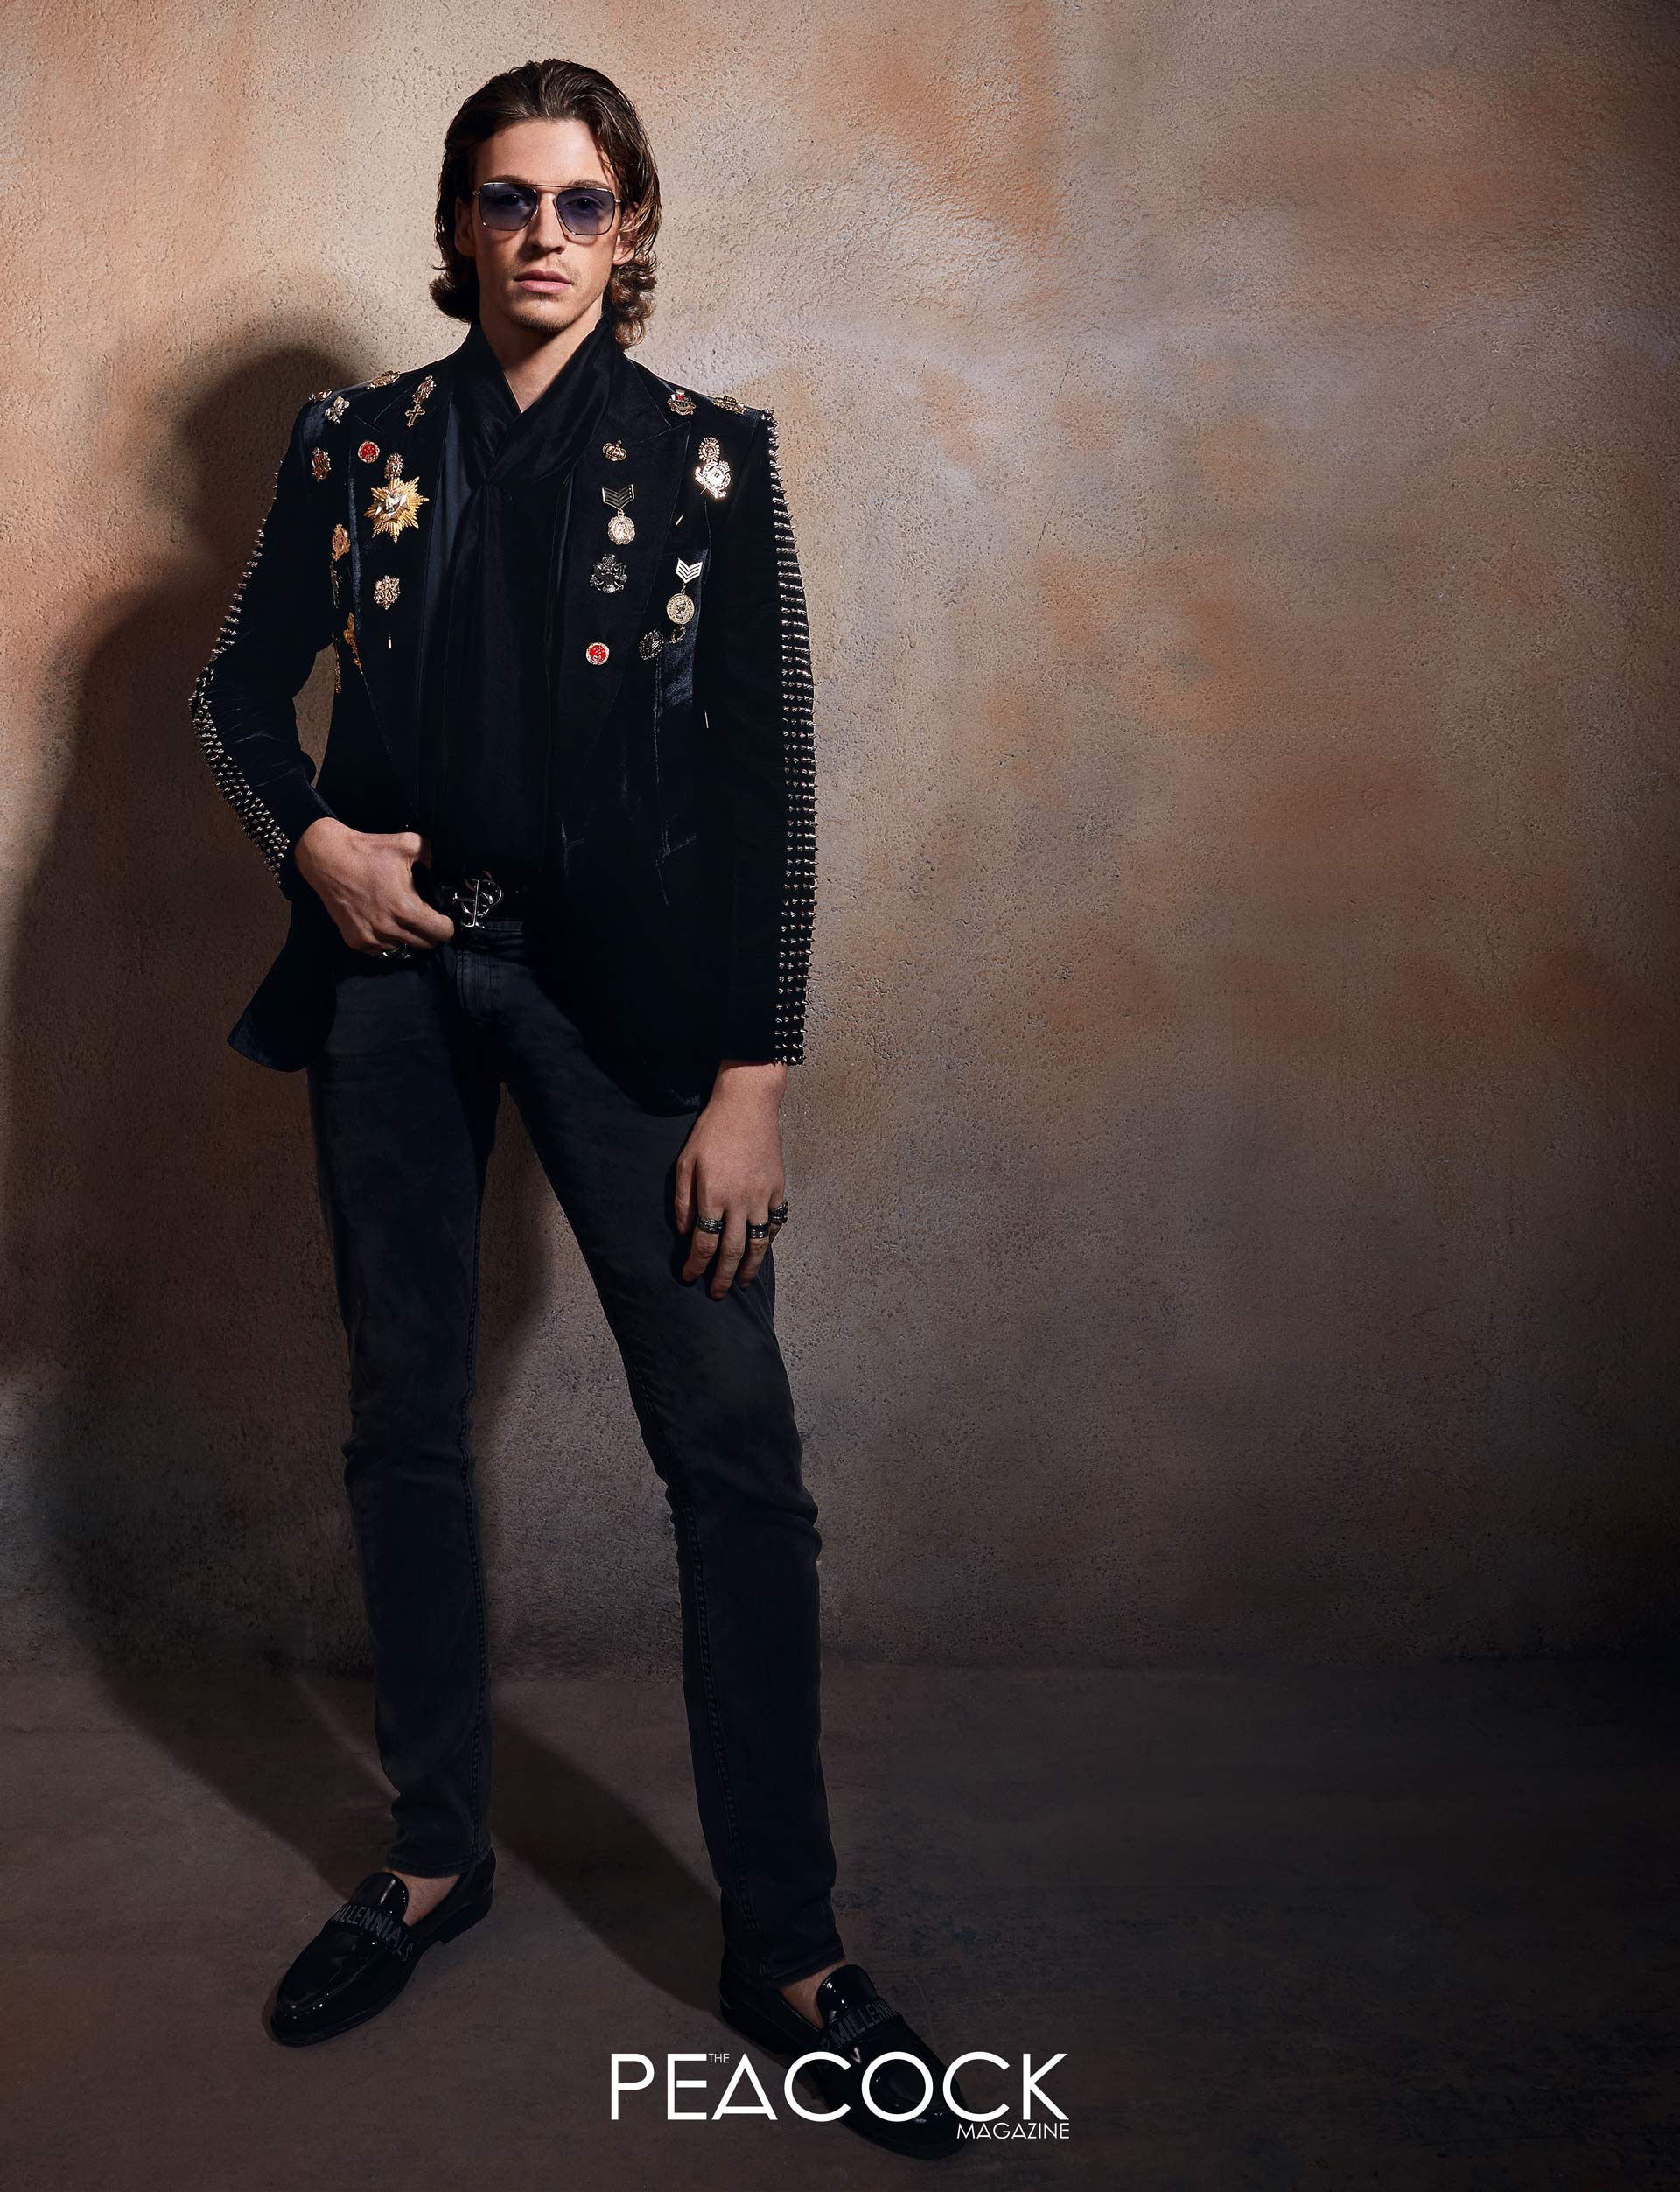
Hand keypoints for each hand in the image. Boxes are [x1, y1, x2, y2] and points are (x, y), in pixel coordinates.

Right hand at [294, 821, 455, 955]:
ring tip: (400, 915)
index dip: (447, 925)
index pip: (441, 933)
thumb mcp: (407, 844)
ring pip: (404, 948)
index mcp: (406, 909)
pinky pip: (382, 949)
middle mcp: (390, 929)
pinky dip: (387, 939)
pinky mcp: (356, 941)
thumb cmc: (366, 852)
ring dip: (407, 936)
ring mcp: (372, 938)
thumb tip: (441, 867)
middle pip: (426, 945)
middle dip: (430, 931)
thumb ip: (432, 855)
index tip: (443, 918)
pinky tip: (383, 920)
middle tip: (424, 916)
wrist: (327, 859)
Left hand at [675, 1061, 788, 1295]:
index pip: (703, 1243)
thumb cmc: (711, 1131)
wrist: (747, 1105)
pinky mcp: (778, 1188)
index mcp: (712, 1195)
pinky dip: (768, 1238)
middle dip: (722, 1276)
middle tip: (716, 1293)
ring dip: (751, 1267)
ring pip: (758, 1242)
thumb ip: (683, 1200)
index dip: (696, 1265)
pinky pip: (775, 1221)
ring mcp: (762, 1196)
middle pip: (732, 1250)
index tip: (689, 1277)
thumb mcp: (685, 1162)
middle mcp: (739, 1201)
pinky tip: (761, 1247)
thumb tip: (684, 1232)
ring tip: (744, 1282)